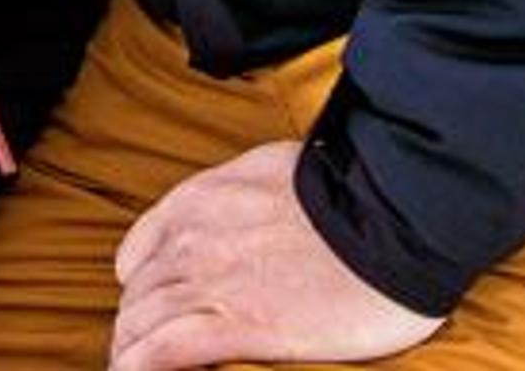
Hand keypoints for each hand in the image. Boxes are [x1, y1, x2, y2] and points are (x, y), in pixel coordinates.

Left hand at [110, 140, 443, 369]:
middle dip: (134, 328)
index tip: (151, 309)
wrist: (392, 218)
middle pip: (138, 295)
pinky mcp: (241, 326)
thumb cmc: (352, 195)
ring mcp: (213, 283)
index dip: (141, 288)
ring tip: (134, 370)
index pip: (141, 253)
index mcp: (201, 200)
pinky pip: (163, 351)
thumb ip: (245, 197)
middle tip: (143, 355)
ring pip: (141, 324)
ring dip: (131, 351)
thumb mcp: (276, 172)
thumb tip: (250, 212)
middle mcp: (194, 239)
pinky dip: (140, 366)